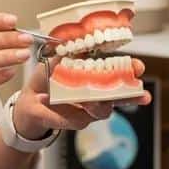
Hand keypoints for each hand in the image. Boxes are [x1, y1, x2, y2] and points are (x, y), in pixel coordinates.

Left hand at [11, 57, 151, 139]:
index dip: (131, 72)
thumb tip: (79, 46)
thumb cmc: (48, 78)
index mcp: (96, 77)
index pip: (119, 75)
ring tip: (89, 100)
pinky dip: (63, 110)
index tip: (138, 68)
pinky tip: (48, 99)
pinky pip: (76, 119)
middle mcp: (96, 95)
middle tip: (138, 91)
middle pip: (119, 97)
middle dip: (131, 94)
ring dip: (99, 104)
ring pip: (103, 111)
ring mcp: (87, 110)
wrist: (30, 101)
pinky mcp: (73, 122)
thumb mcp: (57, 60)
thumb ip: (69, 54)